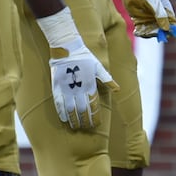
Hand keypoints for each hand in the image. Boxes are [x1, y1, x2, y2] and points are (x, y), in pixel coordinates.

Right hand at [37, 8, 116, 128]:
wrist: (67, 48)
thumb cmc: (84, 57)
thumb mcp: (99, 67)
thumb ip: (107, 79)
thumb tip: (118, 89)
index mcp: (90, 85)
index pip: (93, 106)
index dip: (95, 117)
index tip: (96, 124)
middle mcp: (79, 89)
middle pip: (83, 110)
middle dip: (85, 121)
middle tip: (86, 128)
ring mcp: (67, 89)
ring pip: (71, 110)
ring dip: (74, 120)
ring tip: (76, 127)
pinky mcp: (57, 87)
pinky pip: (59, 104)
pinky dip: (62, 113)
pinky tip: (65, 119)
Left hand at [106, 0, 175, 40]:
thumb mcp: (153, 3)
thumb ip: (160, 15)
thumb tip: (167, 28)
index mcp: (165, 10)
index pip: (171, 24)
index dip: (170, 30)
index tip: (165, 34)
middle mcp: (158, 16)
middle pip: (161, 30)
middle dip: (156, 33)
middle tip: (149, 33)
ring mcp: (149, 18)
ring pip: (151, 31)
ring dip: (147, 34)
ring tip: (142, 32)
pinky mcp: (139, 19)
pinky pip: (141, 30)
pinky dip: (140, 33)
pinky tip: (137, 32)